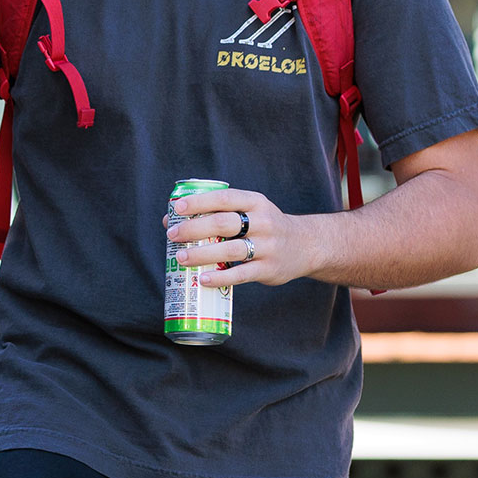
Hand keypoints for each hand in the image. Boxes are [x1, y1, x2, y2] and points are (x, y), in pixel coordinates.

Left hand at [169, 185, 330, 288]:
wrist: (306, 245)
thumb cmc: (264, 226)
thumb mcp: (251, 210)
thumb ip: (218, 212)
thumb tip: (171, 220)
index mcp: (255, 202)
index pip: (224, 198)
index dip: (199, 201)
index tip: (177, 207)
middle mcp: (263, 222)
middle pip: (224, 223)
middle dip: (194, 229)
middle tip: (172, 235)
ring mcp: (268, 247)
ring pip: (230, 250)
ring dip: (202, 254)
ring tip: (181, 258)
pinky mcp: (269, 269)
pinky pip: (241, 275)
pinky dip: (220, 277)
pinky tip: (203, 279)